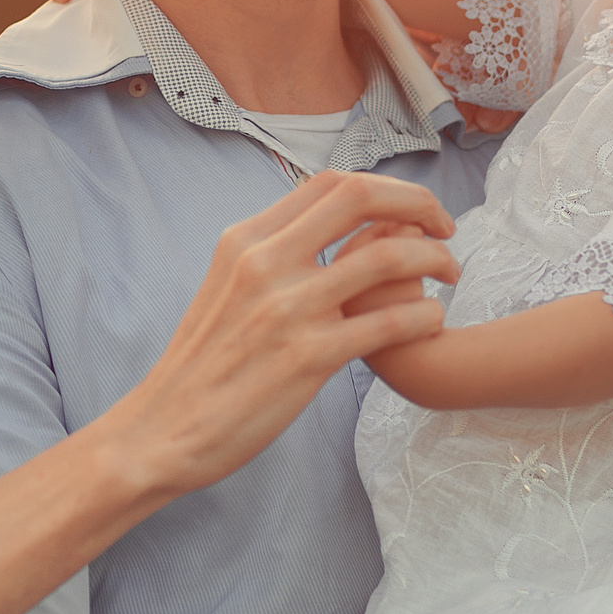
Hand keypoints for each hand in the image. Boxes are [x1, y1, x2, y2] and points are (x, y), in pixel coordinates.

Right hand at [92, 172, 458, 499]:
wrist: (163, 429)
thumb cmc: (202, 366)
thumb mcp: (225, 288)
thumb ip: (271, 257)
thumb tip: (319, 236)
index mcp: (245, 240)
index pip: (330, 184)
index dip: (385, 188)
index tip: (411, 212)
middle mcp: (266, 263)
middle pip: (362, 198)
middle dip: (419, 204)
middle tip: (445, 229)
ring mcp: (288, 309)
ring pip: (387, 258)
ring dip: (434, 260)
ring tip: (450, 275)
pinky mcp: (308, 359)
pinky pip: (390, 323)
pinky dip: (425, 317)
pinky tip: (432, 323)